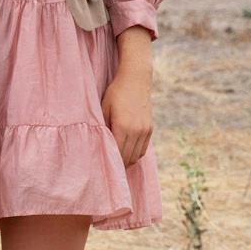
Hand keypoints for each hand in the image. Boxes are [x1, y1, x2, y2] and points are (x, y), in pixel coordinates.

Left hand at [101, 34, 152, 167]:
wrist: (136, 79)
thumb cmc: (115, 93)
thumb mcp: (104, 108)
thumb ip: (103, 128)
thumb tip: (100, 145)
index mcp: (122, 126)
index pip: (117, 153)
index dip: (111, 163)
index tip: (104, 169)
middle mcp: (136, 131)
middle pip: (128, 158)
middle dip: (119, 165)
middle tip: (109, 170)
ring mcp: (145, 130)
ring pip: (137, 156)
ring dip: (128, 161)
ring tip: (118, 163)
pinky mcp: (150, 128)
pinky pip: (143, 149)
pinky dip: (136, 154)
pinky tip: (127, 153)